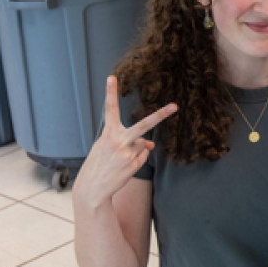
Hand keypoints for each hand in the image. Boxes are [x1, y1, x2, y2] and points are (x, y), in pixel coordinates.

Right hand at [73, 77, 176, 210]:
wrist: (92, 189)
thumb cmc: (99, 165)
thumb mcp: (108, 148)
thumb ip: (127, 140)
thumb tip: (150, 144)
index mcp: (107, 133)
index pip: (109, 109)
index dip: (110, 92)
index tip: (112, 77)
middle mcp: (118, 140)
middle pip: (144, 125)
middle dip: (161, 115)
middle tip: (175, 106)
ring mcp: (127, 152)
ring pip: (143, 144)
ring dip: (135, 151)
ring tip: (119, 161)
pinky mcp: (134, 163)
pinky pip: (143, 156)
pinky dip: (137, 160)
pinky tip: (124, 167)